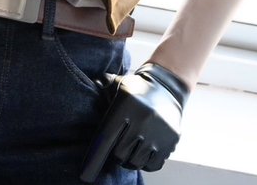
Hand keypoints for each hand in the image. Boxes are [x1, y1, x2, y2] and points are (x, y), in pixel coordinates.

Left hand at [80, 62, 189, 178]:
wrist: (168, 88)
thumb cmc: (136, 89)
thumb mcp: (118, 83)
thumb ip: (103, 85)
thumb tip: (93, 84)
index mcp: (126, 105)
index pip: (106, 137)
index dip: (94, 157)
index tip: (85, 174)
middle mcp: (143, 120)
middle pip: (120, 153)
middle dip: (115, 154)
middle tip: (117, 147)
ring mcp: (158, 133)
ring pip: (136, 162)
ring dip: (129, 160)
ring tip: (129, 150)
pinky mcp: (170, 143)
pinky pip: (153, 165)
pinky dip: (145, 164)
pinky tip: (143, 153)